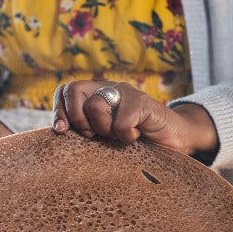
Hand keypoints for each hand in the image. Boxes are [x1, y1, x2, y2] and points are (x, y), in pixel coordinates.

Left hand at [51, 80, 218, 161]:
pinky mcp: (143, 102)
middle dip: (79, 119)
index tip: (63, 131)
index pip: (65, 91)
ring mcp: (126, 92)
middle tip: (95, 136)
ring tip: (119, 136)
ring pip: (95, 105)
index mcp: (95, 95)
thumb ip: (85, 129)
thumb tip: (58, 131)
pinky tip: (137, 136)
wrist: (174, 141)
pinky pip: (121, 121)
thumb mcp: (104, 137)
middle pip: (74, 90)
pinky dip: (126, 136)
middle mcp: (108, 88)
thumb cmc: (136, 143)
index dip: (59, 110)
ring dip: (104, 129)